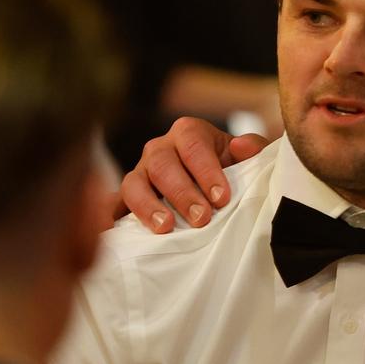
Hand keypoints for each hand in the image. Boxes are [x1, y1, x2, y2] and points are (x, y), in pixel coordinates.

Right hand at [119, 117, 270, 232]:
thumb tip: (241, 146)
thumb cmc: (234, 168)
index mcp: (189, 132)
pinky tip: (111, 231)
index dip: (207, 171)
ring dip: (148, 206)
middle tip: (202, 218)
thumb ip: (253, 149)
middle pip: (162, 165)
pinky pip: (114, 205)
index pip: (194, 146)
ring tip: (166, 227)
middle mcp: (160, 148)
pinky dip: (110, 217)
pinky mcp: (128, 197)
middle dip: (182, 193)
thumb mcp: (249, 158)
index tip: (222, 198)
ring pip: (134, 183)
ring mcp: (140, 172)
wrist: (218, 188)